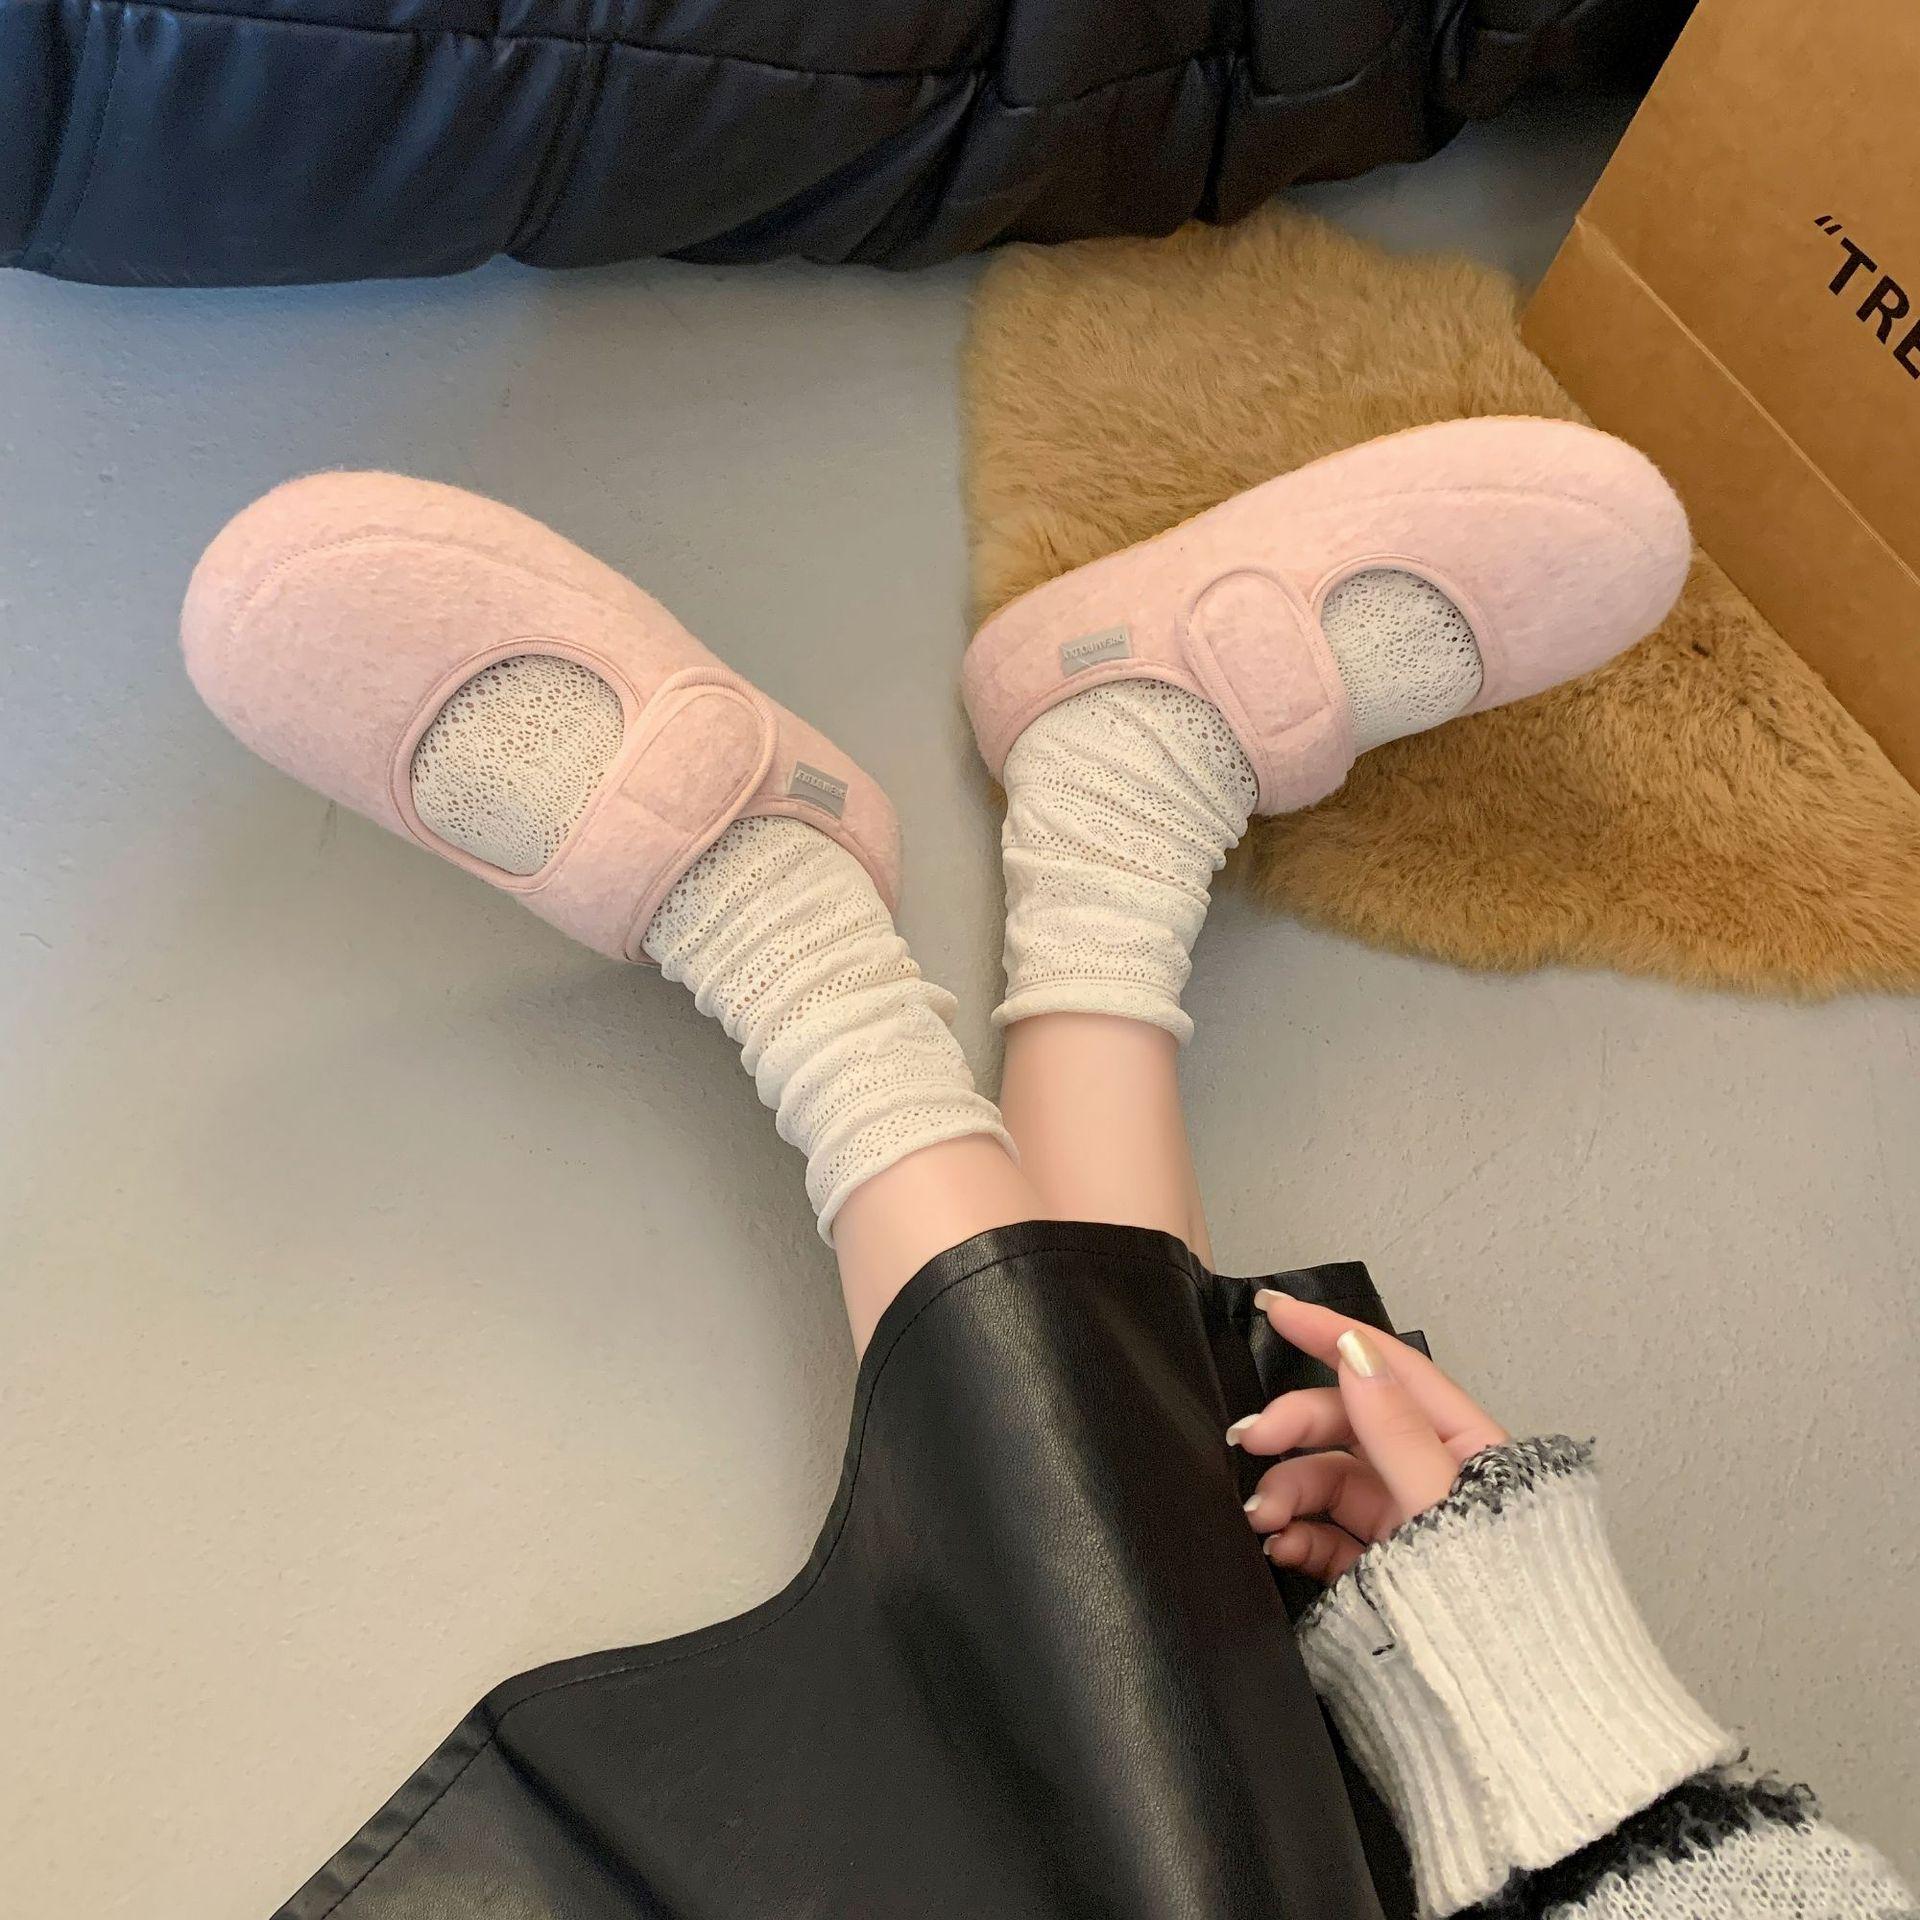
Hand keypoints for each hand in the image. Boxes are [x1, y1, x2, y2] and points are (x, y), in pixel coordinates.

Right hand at [1231, 1290, 1509, 1583]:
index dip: (1330, 1332)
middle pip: (1347, 1424)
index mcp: (1467, 1447)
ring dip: (1287, 1488)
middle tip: (1248, 1440)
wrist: (1511, 1719)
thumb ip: (1393, 1429)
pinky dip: (1295, 1534)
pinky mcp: (1381, 1570)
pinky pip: (1325, 1534)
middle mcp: (1435, 1478)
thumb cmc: (1504, 1608)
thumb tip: (1352, 1351)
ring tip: (1260, 1516)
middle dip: (1294, 1428)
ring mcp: (1407, 1525)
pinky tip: (1278, 1544)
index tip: (1274, 1309)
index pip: (1389, 1367)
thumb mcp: (1444, 1505)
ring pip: (1328, 1480)